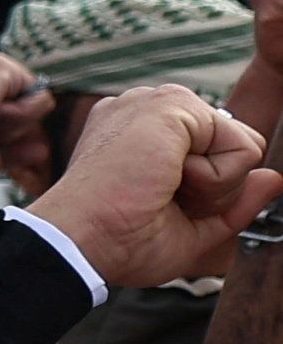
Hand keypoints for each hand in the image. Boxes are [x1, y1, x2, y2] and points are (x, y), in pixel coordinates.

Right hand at [29, 81, 277, 290]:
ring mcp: (155, 102)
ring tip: (161, 189)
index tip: (159, 203)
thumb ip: (235, 202)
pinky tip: (168, 179)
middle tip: (161, 199)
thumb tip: (272, 179)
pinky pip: (242, 147)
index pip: (214, 150)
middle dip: (215, 185)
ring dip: (215, 183)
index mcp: (140, 133)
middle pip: (231, 145)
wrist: (79, 241)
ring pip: (240, 144)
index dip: (207, 190)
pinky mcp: (171, 105)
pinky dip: (218, 179)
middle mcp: (144, 109)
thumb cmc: (116, 239)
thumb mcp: (191, 227)